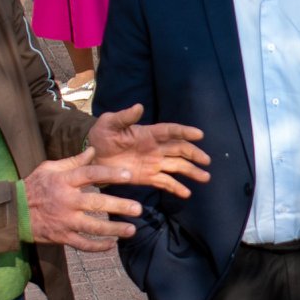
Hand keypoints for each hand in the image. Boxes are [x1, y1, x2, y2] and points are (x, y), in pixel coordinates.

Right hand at [23, 147, 145, 249]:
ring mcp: (63, 221)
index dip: (110, 174)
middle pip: (96, 203)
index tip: (129, 175)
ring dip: (113, 229)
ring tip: (132, 230)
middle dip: (118, 206)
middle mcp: (66, 201)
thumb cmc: (34, 186)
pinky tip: (111, 244)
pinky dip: (97, 246)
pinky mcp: (61, 236)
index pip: (90, 174)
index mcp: (63, 181)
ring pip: (92, 227)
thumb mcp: (49, 168)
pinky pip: (81, 244)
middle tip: (138, 208)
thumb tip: (93, 149)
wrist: (12, 212)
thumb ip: (73, 161)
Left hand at [86, 104, 210, 196]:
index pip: (170, 131)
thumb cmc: (102, 135)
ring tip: (205, 177)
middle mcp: (155, 148)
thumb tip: (139, 107)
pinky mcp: (147, 177)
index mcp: (148, 133)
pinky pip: (165, 182)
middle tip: (207, 161)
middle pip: (179, 150)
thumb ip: (125, 116)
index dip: (185, 132)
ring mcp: (153, 164)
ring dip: (191, 171)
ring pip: (177, 167)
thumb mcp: (110, 123)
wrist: (92, 156)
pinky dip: (176, 188)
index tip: (200, 135)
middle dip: (194, 154)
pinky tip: (187, 193)